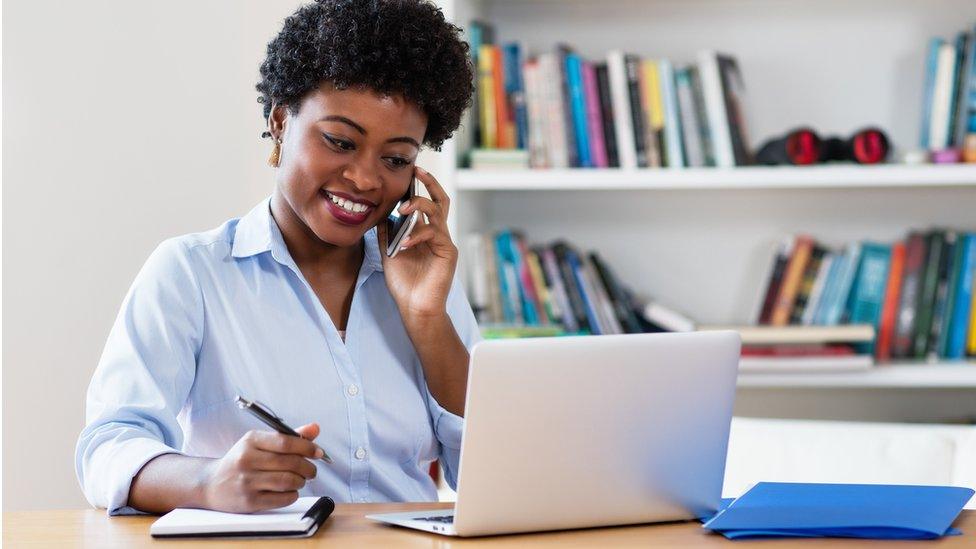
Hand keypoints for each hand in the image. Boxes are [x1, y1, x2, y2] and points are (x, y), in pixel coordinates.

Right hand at [200, 423, 320, 512]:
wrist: (211, 484)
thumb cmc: (241, 461)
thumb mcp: (259, 443)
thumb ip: (288, 436)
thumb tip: (315, 429)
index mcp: (251, 440)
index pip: (286, 442)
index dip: (307, 447)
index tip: (318, 452)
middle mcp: (247, 460)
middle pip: (290, 463)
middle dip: (308, 467)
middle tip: (311, 470)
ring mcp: (247, 482)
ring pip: (288, 481)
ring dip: (301, 481)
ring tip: (300, 480)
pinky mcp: (249, 501)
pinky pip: (283, 498)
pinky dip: (293, 494)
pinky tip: (289, 491)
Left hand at [378, 166, 457, 319]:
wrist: (415, 308)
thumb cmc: (405, 284)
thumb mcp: (389, 253)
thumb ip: (387, 234)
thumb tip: (380, 214)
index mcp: (425, 232)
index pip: (426, 203)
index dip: (420, 187)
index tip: (409, 173)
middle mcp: (438, 234)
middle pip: (440, 200)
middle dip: (430, 183)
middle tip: (417, 170)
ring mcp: (444, 242)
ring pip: (437, 212)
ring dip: (419, 206)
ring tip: (403, 208)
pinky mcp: (448, 252)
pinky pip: (435, 234)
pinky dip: (418, 235)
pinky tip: (405, 243)